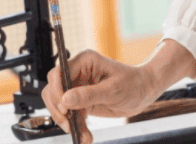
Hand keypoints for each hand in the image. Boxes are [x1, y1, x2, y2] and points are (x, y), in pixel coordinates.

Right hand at [42, 41, 195, 143]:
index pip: (58, 73)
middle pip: (52, 90)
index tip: (64, 108)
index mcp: (85, 61)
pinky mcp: (80, 101)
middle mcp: (78, 72)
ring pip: (58, 106)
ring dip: (67, 122)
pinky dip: (74, 126)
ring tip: (83, 135)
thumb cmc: (133, 84)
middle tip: (69, 124)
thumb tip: (65, 99)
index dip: (56, 91)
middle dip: (58, 110)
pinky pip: (68, 115)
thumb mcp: (113, 89)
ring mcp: (77, 87)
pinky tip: (85, 135)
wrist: (143, 93)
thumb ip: (89, 94)